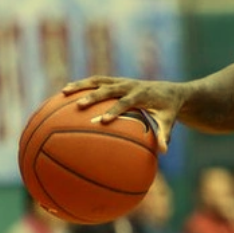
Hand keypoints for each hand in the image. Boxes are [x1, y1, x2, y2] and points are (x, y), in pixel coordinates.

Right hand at [63, 76, 186, 152]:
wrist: (170, 91)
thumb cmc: (167, 109)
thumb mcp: (168, 121)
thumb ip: (165, 134)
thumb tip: (164, 152)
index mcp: (142, 95)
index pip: (127, 102)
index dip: (115, 110)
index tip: (103, 121)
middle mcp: (130, 85)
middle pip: (109, 89)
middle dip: (94, 97)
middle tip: (79, 106)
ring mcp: (122, 81)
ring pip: (99, 80)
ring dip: (81, 85)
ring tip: (64, 93)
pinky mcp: (116, 80)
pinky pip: (97, 81)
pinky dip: (82, 85)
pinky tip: (66, 92)